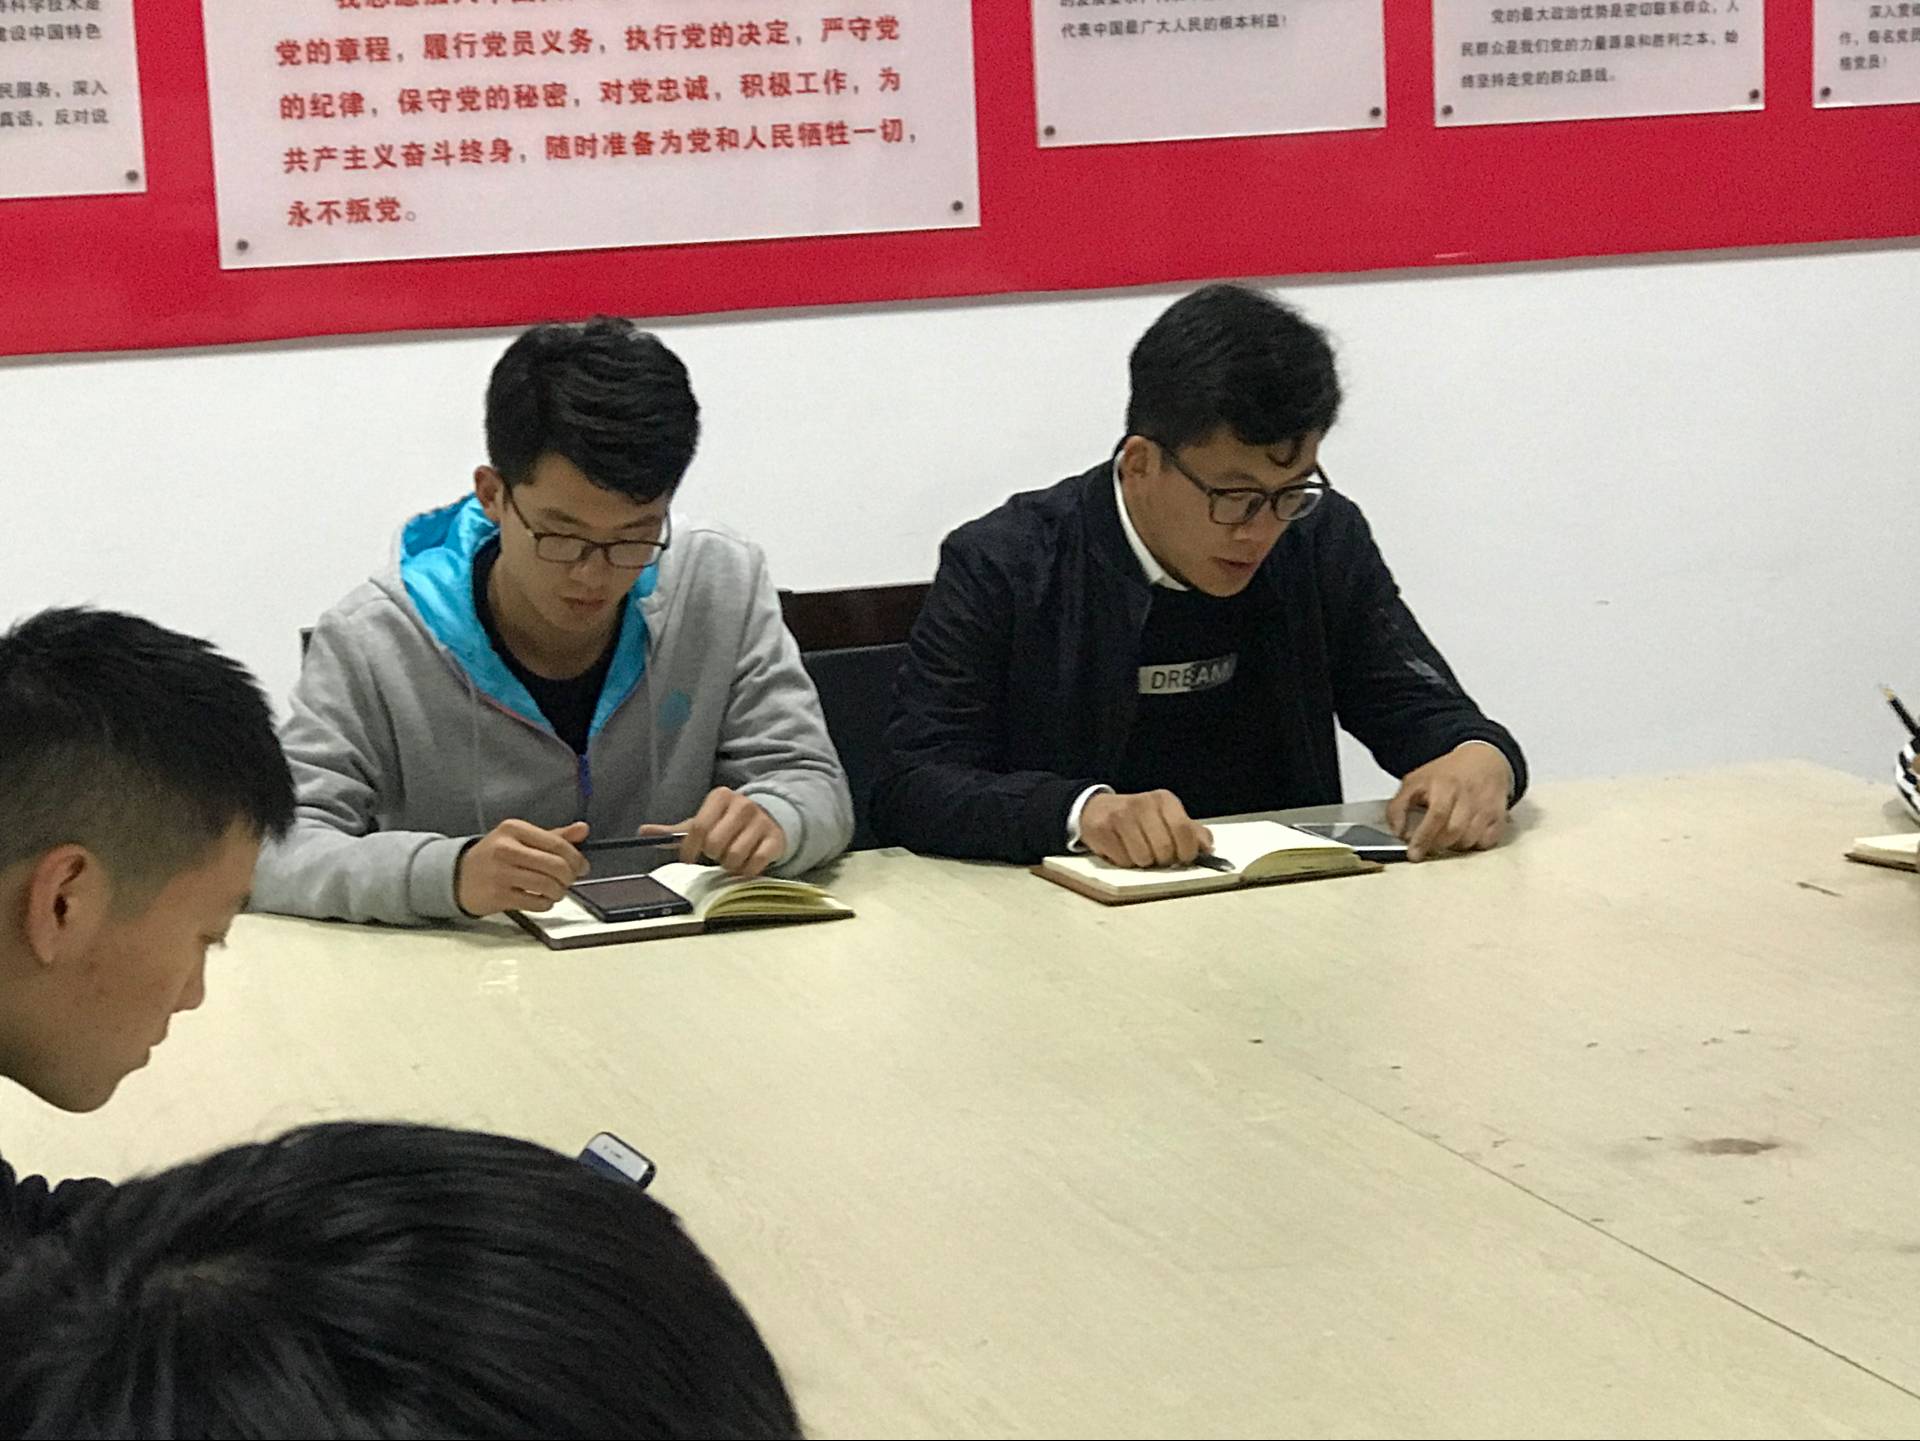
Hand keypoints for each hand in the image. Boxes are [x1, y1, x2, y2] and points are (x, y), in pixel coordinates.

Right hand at [456, 819, 589, 915]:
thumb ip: (554, 836)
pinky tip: (541, 900)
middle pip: (556, 866)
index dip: (576, 858)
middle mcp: (506, 848)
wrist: (459, 876)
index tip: (582, 867)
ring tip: (555, 891)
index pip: (557, 844)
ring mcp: (500, 873)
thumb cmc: (495, 856)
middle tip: (568, 881)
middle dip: (569, 877)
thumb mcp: (521, 838)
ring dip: (559, 892)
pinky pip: (536, 903)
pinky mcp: (498, 896)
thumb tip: (583, 829)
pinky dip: (546, 904)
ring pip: (548, 885)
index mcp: (514, 829)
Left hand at [642, 788, 785, 877]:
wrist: (769, 821)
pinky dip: (746, 871)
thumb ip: (674, 831)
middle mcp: (742, 804)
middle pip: (715, 844)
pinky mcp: (775, 839)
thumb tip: (642, 832)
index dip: (689, 849)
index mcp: (720, 796)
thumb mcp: (702, 823)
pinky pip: (754, 864)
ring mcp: (761, 821)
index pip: (698, 827)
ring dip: (729, 865)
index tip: (688, 859)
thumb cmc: (728, 824)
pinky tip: (746, 863)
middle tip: (716, 853)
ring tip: (731, 858)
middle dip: (712, 855)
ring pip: (734, 857)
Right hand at [1079, 790, 1213, 868]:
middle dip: (1163, 860)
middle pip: (1164, 849)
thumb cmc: (1138, 819)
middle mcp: (1142, 803)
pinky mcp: (1102, 829)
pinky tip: (1122, 849)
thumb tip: (1207, 848)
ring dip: (1143, 862)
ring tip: (1137, 850)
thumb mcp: (1167, 818)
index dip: (1186, 852)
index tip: (1182, 858)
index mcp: (1164, 799)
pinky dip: (1125, 862)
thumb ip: (1190, 832)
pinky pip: (1123, 861)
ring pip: (1143, 858)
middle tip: (1157, 855)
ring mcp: (1120, 815)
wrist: (1096, 810)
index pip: (1184, 830)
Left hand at [1386, 745, 1511, 861]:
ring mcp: (1486, 807)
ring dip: (1454, 845)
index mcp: (1445, 785)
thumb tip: (1397, 831)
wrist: (1484, 760)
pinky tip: (1465, 834)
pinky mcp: (1499, 816)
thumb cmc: (1448, 774)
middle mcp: (1468, 796)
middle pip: (1453, 832)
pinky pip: (1486, 842)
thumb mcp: (1415, 781)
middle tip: (1428, 845)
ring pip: (1469, 840)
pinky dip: (1474, 844)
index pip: (1436, 816)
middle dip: (1437, 845)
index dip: (1423, 838)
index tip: (1414, 854)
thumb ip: (1399, 805)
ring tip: (1446, 835)